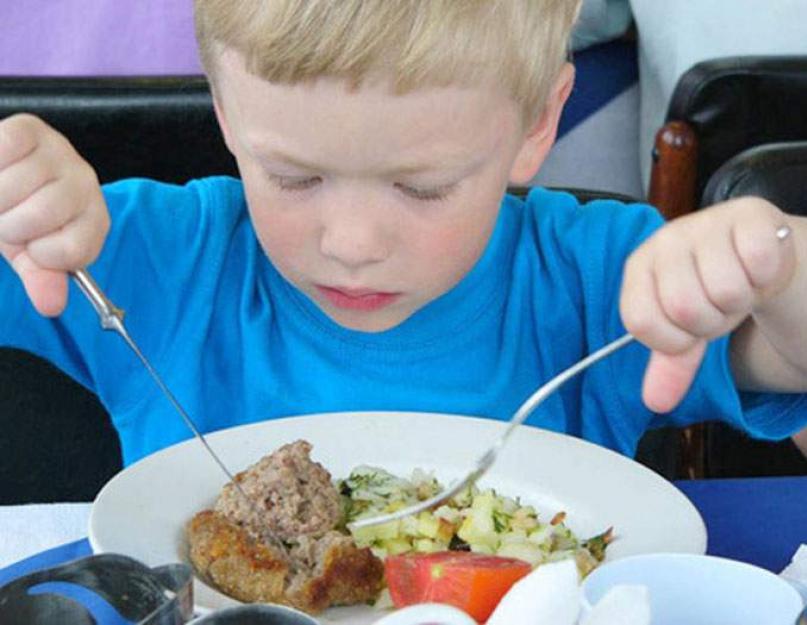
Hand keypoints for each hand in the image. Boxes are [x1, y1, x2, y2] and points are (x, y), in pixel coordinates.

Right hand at [0, 114, 108, 315]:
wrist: (0, 173)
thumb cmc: (19, 216)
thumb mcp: (30, 253)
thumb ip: (42, 278)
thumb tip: (51, 305)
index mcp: (94, 219)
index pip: (73, 250)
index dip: (41, 254)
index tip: (32, 246)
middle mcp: (86, 183)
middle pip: (40, 215)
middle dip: (9, 225)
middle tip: (7, 219)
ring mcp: (61, 153)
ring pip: (13, 187)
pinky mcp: (31, 128)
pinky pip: (4, 148)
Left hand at [620, 198, 795, 411]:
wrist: (755, 252)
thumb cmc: (710, 289)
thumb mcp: (686, 330)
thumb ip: (671, 365)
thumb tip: (656, 402)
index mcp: (639, 268)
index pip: (640, 321)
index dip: (672, 339)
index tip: (688, 331)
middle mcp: (665, 240)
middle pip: (685, 309)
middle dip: (712, 321)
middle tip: (719, 305)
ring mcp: (704, 223)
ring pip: (726, 290)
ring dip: (742, 300)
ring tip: (739, 284)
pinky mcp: (747, 214)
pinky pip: (758, 261)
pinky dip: (765, 275)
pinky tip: (758, 268)